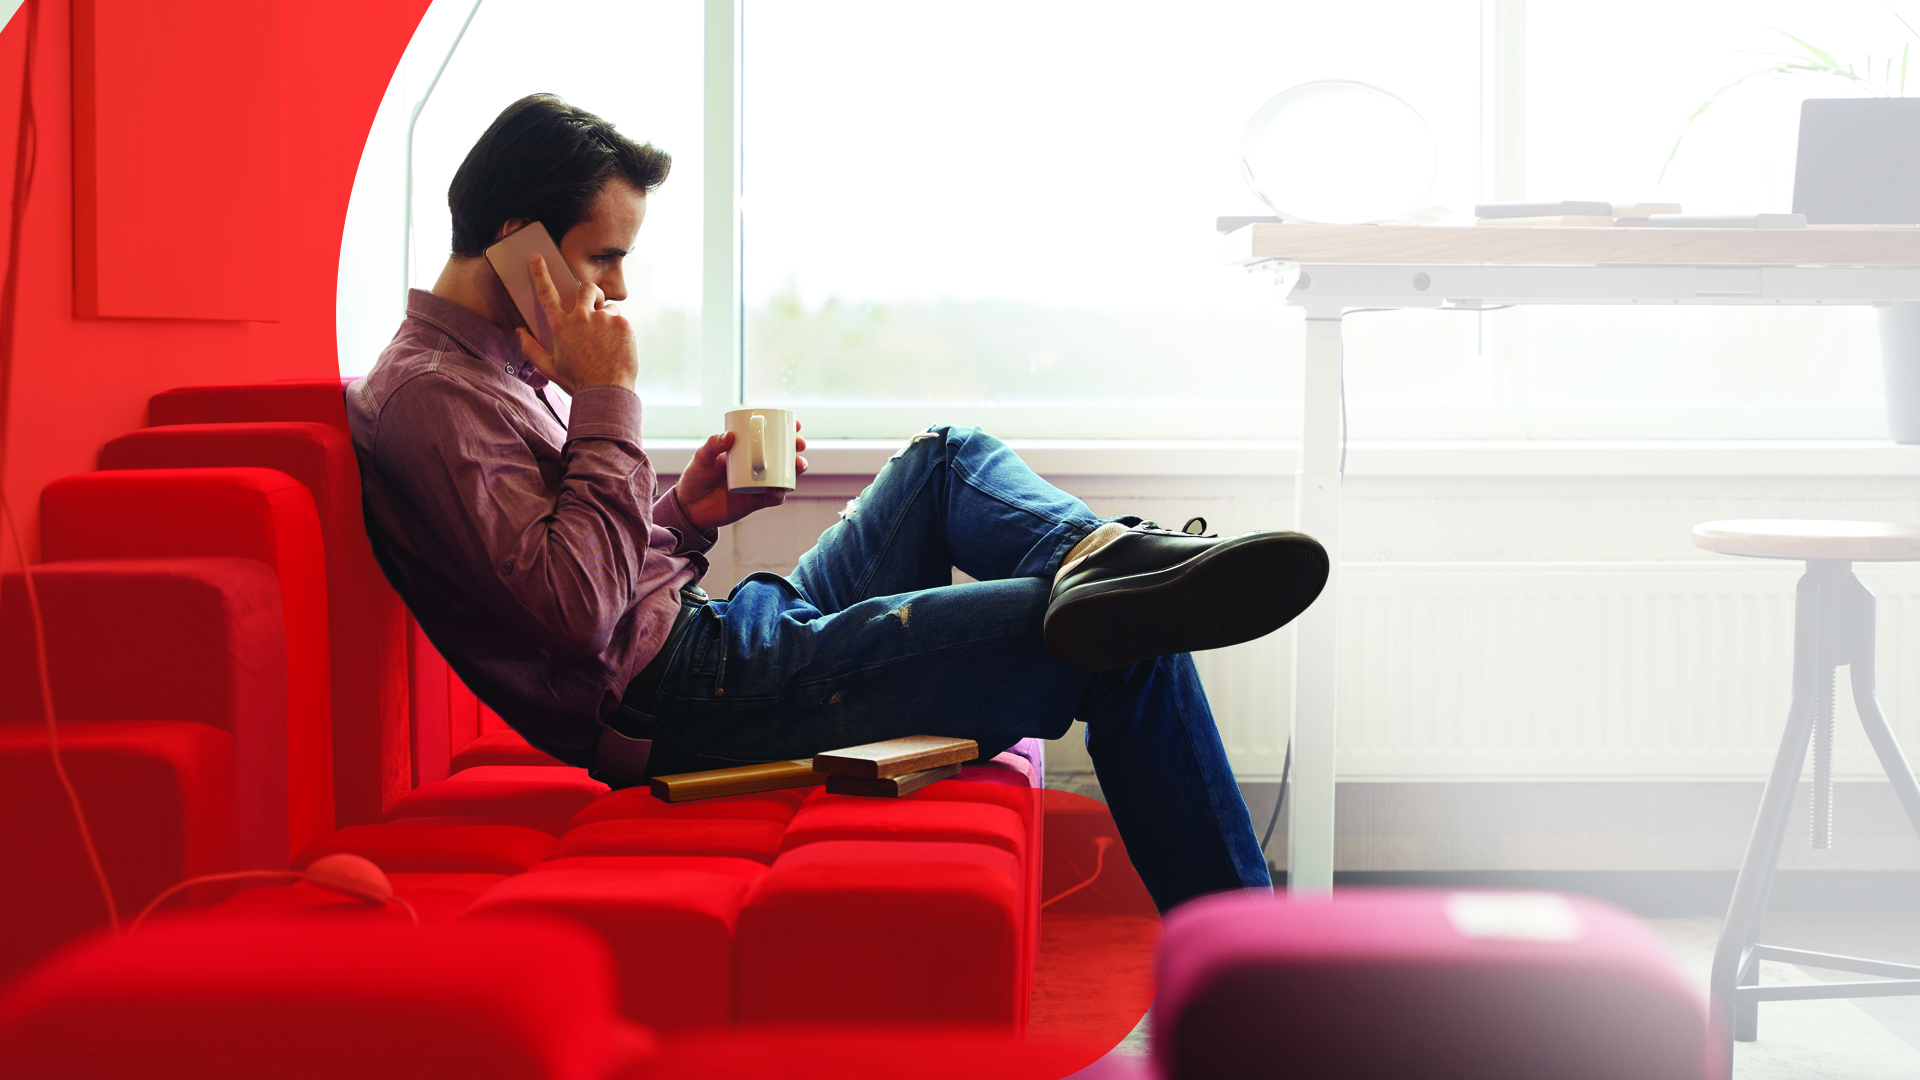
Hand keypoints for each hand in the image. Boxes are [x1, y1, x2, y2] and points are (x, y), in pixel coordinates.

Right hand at [513, 253, 638, 393]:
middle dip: (589, 293)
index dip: (539, 273)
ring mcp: (602, 318)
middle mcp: (580, 317)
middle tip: (593, 306)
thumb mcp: (549, 367)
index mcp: (559, 325)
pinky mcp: (622, 323)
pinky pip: (620, 319)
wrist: (606, 392)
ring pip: (607, 306)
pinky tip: (617, 348)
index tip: (537, 258)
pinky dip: (619, 330)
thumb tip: (519, 332)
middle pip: (585, 288)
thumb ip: (531, 348)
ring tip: (606, 341)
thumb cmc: (577, 381)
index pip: (546, 293)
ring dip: (606, 318)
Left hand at [672, 423, 809, 530]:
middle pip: (783, 455)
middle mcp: (756, 466)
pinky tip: (780, 488)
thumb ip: (712, 445)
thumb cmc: (696, 478)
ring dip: (796, 470)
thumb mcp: (701, 457)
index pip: (770, 438)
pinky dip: (780, 493)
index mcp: (746, 451)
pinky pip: (774, 498)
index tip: (795, 424)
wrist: (690, 507)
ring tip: (799, 464)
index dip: (785, 431)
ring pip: (784, 476)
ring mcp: (758, 484)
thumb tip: (729, 436)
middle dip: (795, 448)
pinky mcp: (756, 501)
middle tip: (798, 443)